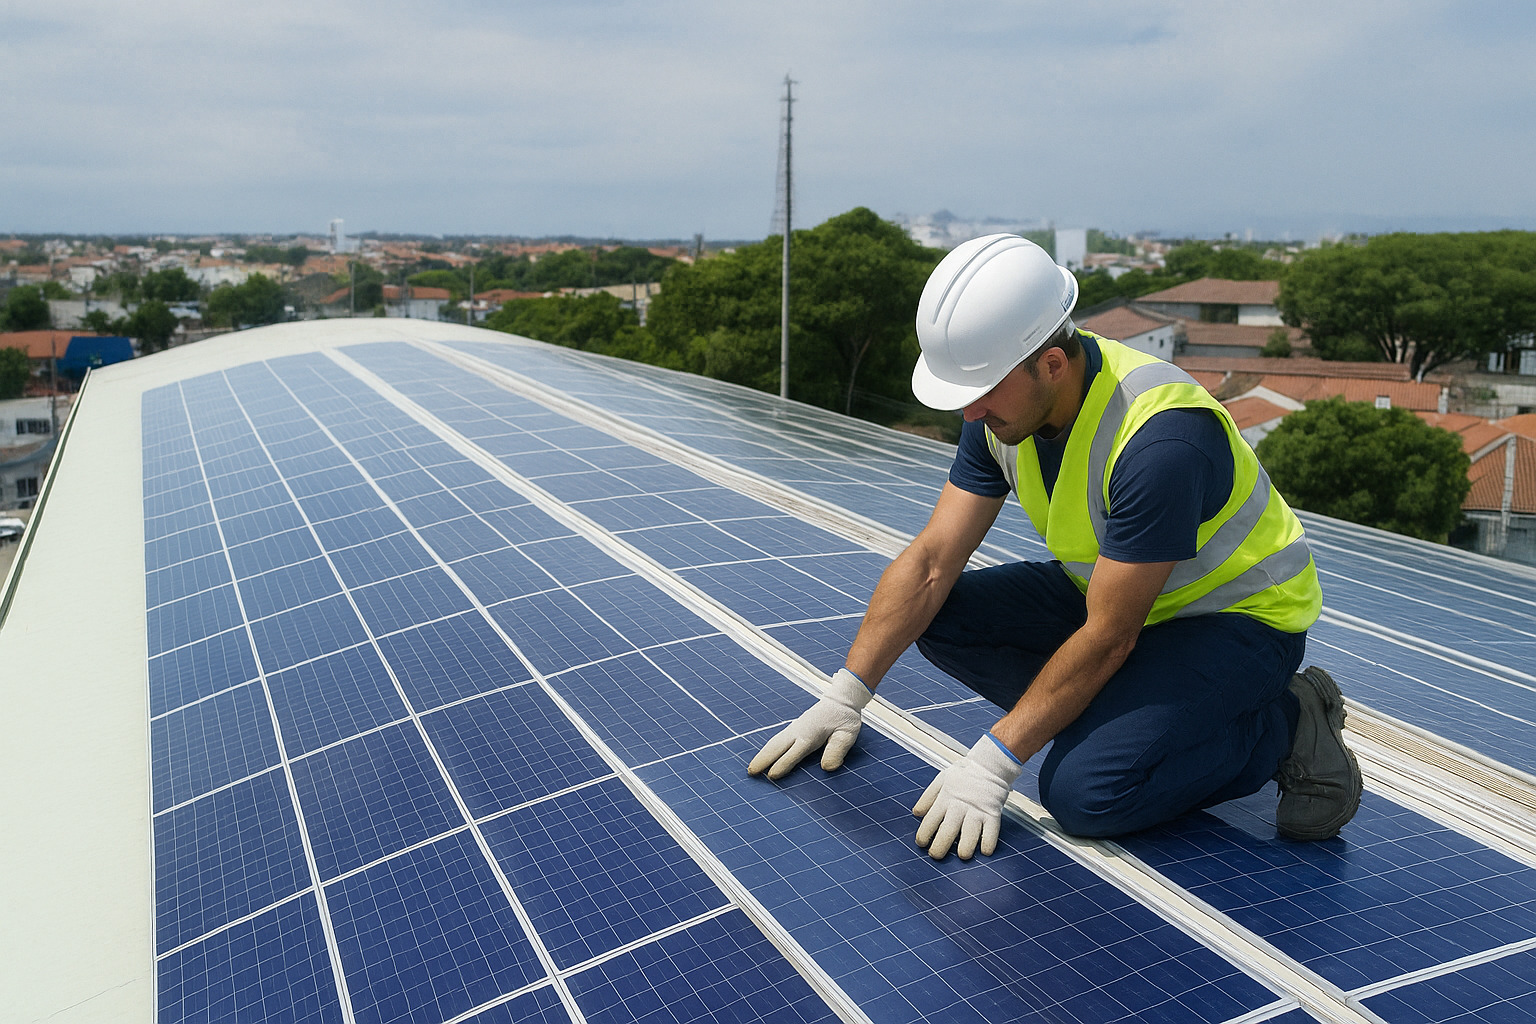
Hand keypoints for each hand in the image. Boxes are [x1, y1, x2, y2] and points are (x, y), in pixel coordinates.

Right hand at [748, 669, 871, 779]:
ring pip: (774, 742)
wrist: (841, 700)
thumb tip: (827, 768)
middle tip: (751, 773)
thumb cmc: (845, 718)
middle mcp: (798, 731)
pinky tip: (763, 756)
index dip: (783, 764)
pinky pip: (777, 740)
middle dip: (763, 759)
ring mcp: (794, 728)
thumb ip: (837, 750)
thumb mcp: (847, 735)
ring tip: (751, 768)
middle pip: (777, 746)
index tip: (771, 776)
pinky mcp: (794, 728)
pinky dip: (767, 749)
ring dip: (762, 754)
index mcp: (811, 734)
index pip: (794, 752)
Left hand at [913, 734, 1022, 859]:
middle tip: (935, 855)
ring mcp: (977, 811)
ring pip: (970, 835)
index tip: (921, 843)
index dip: (924, 834)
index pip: (931, 819)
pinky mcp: (993, 813)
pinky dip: (988, 844)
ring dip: (965, 848)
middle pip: (948, 831)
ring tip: (962, 855)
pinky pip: (991, 832)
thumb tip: (916, 813)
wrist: (989, 765)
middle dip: (940, 846)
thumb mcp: (941, 780)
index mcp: (946, 798)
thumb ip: (928, 797)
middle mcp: (960, 806)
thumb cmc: (964, 774)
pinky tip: (984, 852)